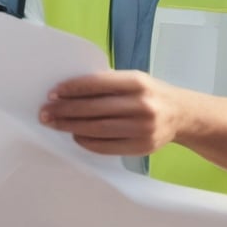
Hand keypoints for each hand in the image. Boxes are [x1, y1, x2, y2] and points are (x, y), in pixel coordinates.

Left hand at [39, 70, 179, 155]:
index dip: (71, 89)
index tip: (52, 93)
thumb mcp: (133, 80)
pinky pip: (106, 146)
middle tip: (44, 112)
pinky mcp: (141, 147)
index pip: (96, 84)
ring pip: (97, 129)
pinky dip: (86, 141)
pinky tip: (74, 135)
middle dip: (64, 110)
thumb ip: (106, 84)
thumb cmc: (149, 94)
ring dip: (70, 126)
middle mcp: (142, 105)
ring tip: (53, 124)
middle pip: (93, 109)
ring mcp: (143, 128)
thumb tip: (66, 91)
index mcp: (138, 82)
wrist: (182, 115)